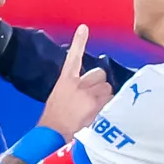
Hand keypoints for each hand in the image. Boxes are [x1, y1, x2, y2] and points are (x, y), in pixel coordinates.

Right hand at [37, 24, 112, 139]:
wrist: (52, 136)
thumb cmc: (54, 121)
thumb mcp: (59, 99)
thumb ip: (74, 90)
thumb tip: (90, 90)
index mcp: (65, 81)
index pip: (74, 57)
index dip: (79, 42)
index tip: (84, 28)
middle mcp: (77, 84)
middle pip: (100, 75)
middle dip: (100, 86)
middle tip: (94, 100)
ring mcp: (88, 95)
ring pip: (108, 89)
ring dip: (106, 98)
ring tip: (96, 111)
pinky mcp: (97, 107)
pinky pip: (112, 102)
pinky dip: (111, 108)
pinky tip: (105, 115)